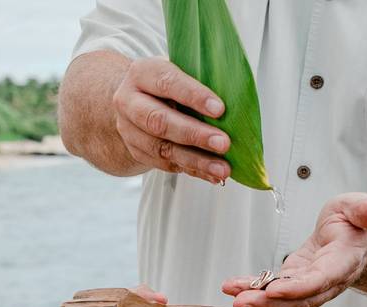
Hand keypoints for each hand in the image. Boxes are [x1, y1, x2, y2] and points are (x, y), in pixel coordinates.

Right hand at [114, 57, 230, 182]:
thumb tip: (236, 104)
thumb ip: (199, 83)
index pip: (167, 83)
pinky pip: (167, 165)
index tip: (220, 109)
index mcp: (142, 74)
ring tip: (222, 168)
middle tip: (223, 143)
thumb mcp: (178, 72)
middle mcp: (130, 102)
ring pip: (163, 149)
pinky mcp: (138, 152)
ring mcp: (130, 130)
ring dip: (196, 160)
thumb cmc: (166, 84)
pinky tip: (213, 174)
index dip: (194, 96)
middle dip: (194, 134)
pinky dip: (193, 170)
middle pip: (159, 121)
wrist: (134, 100)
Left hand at [222, 193, 366, 306]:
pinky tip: (234, 287)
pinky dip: (254, 289)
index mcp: (343, 263)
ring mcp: (309, 285)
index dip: (298, 288)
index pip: (320, 280)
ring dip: (258, 300)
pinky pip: (275, 290)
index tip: (275, 290)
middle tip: (242, 301)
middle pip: (299, 299)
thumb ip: (362, 209)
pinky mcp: (295, 281)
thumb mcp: (359, 207)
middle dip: (269, 303)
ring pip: (285, 300)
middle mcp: (326, 281)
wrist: (357, 241)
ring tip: (233, 294)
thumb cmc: (356, 225)